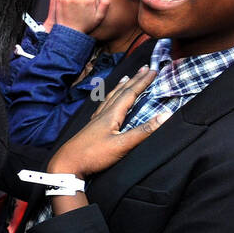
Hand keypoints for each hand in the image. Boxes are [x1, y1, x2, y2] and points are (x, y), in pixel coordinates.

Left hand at [48, 68, 164, 178]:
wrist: (67, 164)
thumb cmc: (94, 155)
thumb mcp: (122, 145)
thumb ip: (143, 131)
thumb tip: (166, 115)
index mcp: (112, 114)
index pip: (130, 93)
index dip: (142, 82)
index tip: (154, 71)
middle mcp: (103, 113)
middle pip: (121, 92)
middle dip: (134, 79)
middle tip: (144, 68)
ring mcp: (96, 120)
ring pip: (110, 98)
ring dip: (121, 87)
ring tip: (126, 78)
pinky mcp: (91, 128)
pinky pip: (103, 106)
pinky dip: (109, 99)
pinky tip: (107, 102)